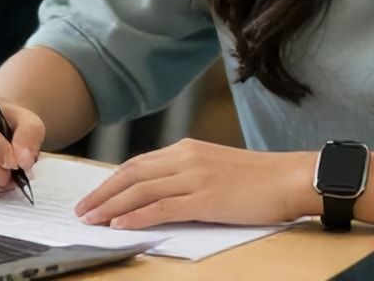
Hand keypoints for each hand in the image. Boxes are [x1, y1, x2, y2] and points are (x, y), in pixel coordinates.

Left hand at [75, 139, 316, 229]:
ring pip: (140, 191)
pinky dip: (136, 216)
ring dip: (111, 206)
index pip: (138, 164)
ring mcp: (194, 177)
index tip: (94, 195)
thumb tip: (161, 193)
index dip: (111, 180)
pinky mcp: (206, 199)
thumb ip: (189, 175)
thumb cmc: (260, 179)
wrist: (292, 177)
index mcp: (187, 149)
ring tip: (91, 219)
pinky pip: (162, 207)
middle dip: (102, 193)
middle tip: (81, 209)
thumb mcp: (216, 167)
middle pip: (131, 175)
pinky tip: (120, 224)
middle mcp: (185, 158)